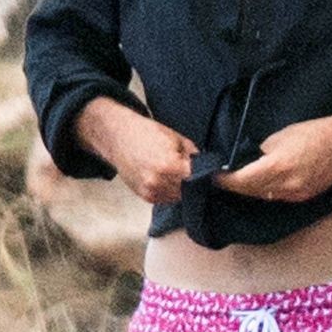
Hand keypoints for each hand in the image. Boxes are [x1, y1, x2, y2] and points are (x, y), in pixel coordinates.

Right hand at [76, 101, 196, 204]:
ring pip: (178, 198)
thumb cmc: (147, 133)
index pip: (198, 180)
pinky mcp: (144, 196)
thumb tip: (208, 168)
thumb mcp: (176, 138)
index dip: (207, 178)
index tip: (214, 177)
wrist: (117, 136)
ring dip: (183, 190)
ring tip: (180, 175)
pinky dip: (170, 192)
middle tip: (199, 176)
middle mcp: (158, 182)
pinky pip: (165, 199)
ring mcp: (150, 191)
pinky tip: (169, 180)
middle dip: (195, 184)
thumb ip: (193, 156)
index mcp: (170, 166)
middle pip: (188, 191)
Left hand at [213, 114, 331, 203]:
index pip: (241, 180)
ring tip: (240, 180)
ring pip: (264, 196)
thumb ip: (262, 152)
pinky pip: (278, 196)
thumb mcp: (280, 136)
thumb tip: (249, 161)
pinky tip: (263, 182)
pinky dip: (267, 190)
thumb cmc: (313, 132)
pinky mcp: (304, 197)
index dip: (225, 180)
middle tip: (223, 178)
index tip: (213, 175)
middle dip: (235, 186)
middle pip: (250, 191)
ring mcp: (296, 194)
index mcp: (277, 167)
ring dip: (250, 189)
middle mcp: (285, 185)